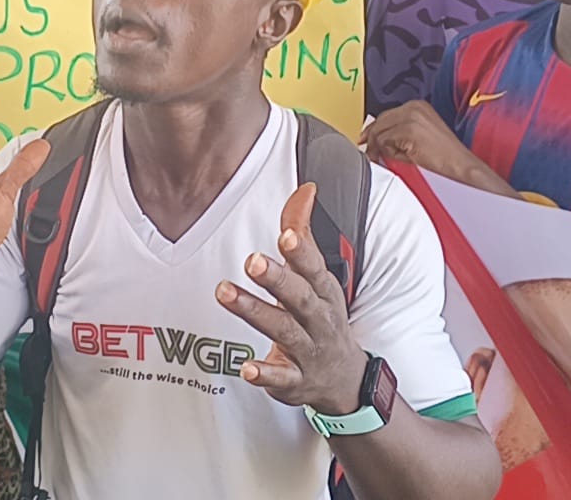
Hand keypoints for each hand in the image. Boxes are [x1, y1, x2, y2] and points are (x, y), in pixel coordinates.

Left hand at [217, 183, 367, 414]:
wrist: (344, 380)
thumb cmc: (322, 318)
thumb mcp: (316, 276)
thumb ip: (302, 234)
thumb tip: (304, 189)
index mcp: (323, 291)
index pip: (313, 268)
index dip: (301, 252)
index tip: (286, 236)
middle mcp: (318, 319)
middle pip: (298, 298)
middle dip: (277, 279)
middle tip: (252, 261)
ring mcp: (308, 351)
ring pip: (283, 331)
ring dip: (255, 312)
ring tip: (226, 294)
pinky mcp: (295, 381)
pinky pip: (281, 378)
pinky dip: (265, 374)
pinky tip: (245, 368)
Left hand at [360, 101, 478, 180]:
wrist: (459, 165)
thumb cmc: (443, 156)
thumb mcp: (418, 137)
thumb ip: (398, 133)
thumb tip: (375, 139)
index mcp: (417, 106)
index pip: (386, 115)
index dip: (373, 129)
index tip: (367, 139)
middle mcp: (413, 107)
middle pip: (380, 121)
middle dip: (372, 138)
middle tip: (371, 153)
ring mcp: (411, 117)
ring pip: (380, 132)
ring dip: (382, 148)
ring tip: (394, 158)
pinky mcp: (408, 129)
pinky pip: (385, 141)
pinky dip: (388, 153)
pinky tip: (402, 158)